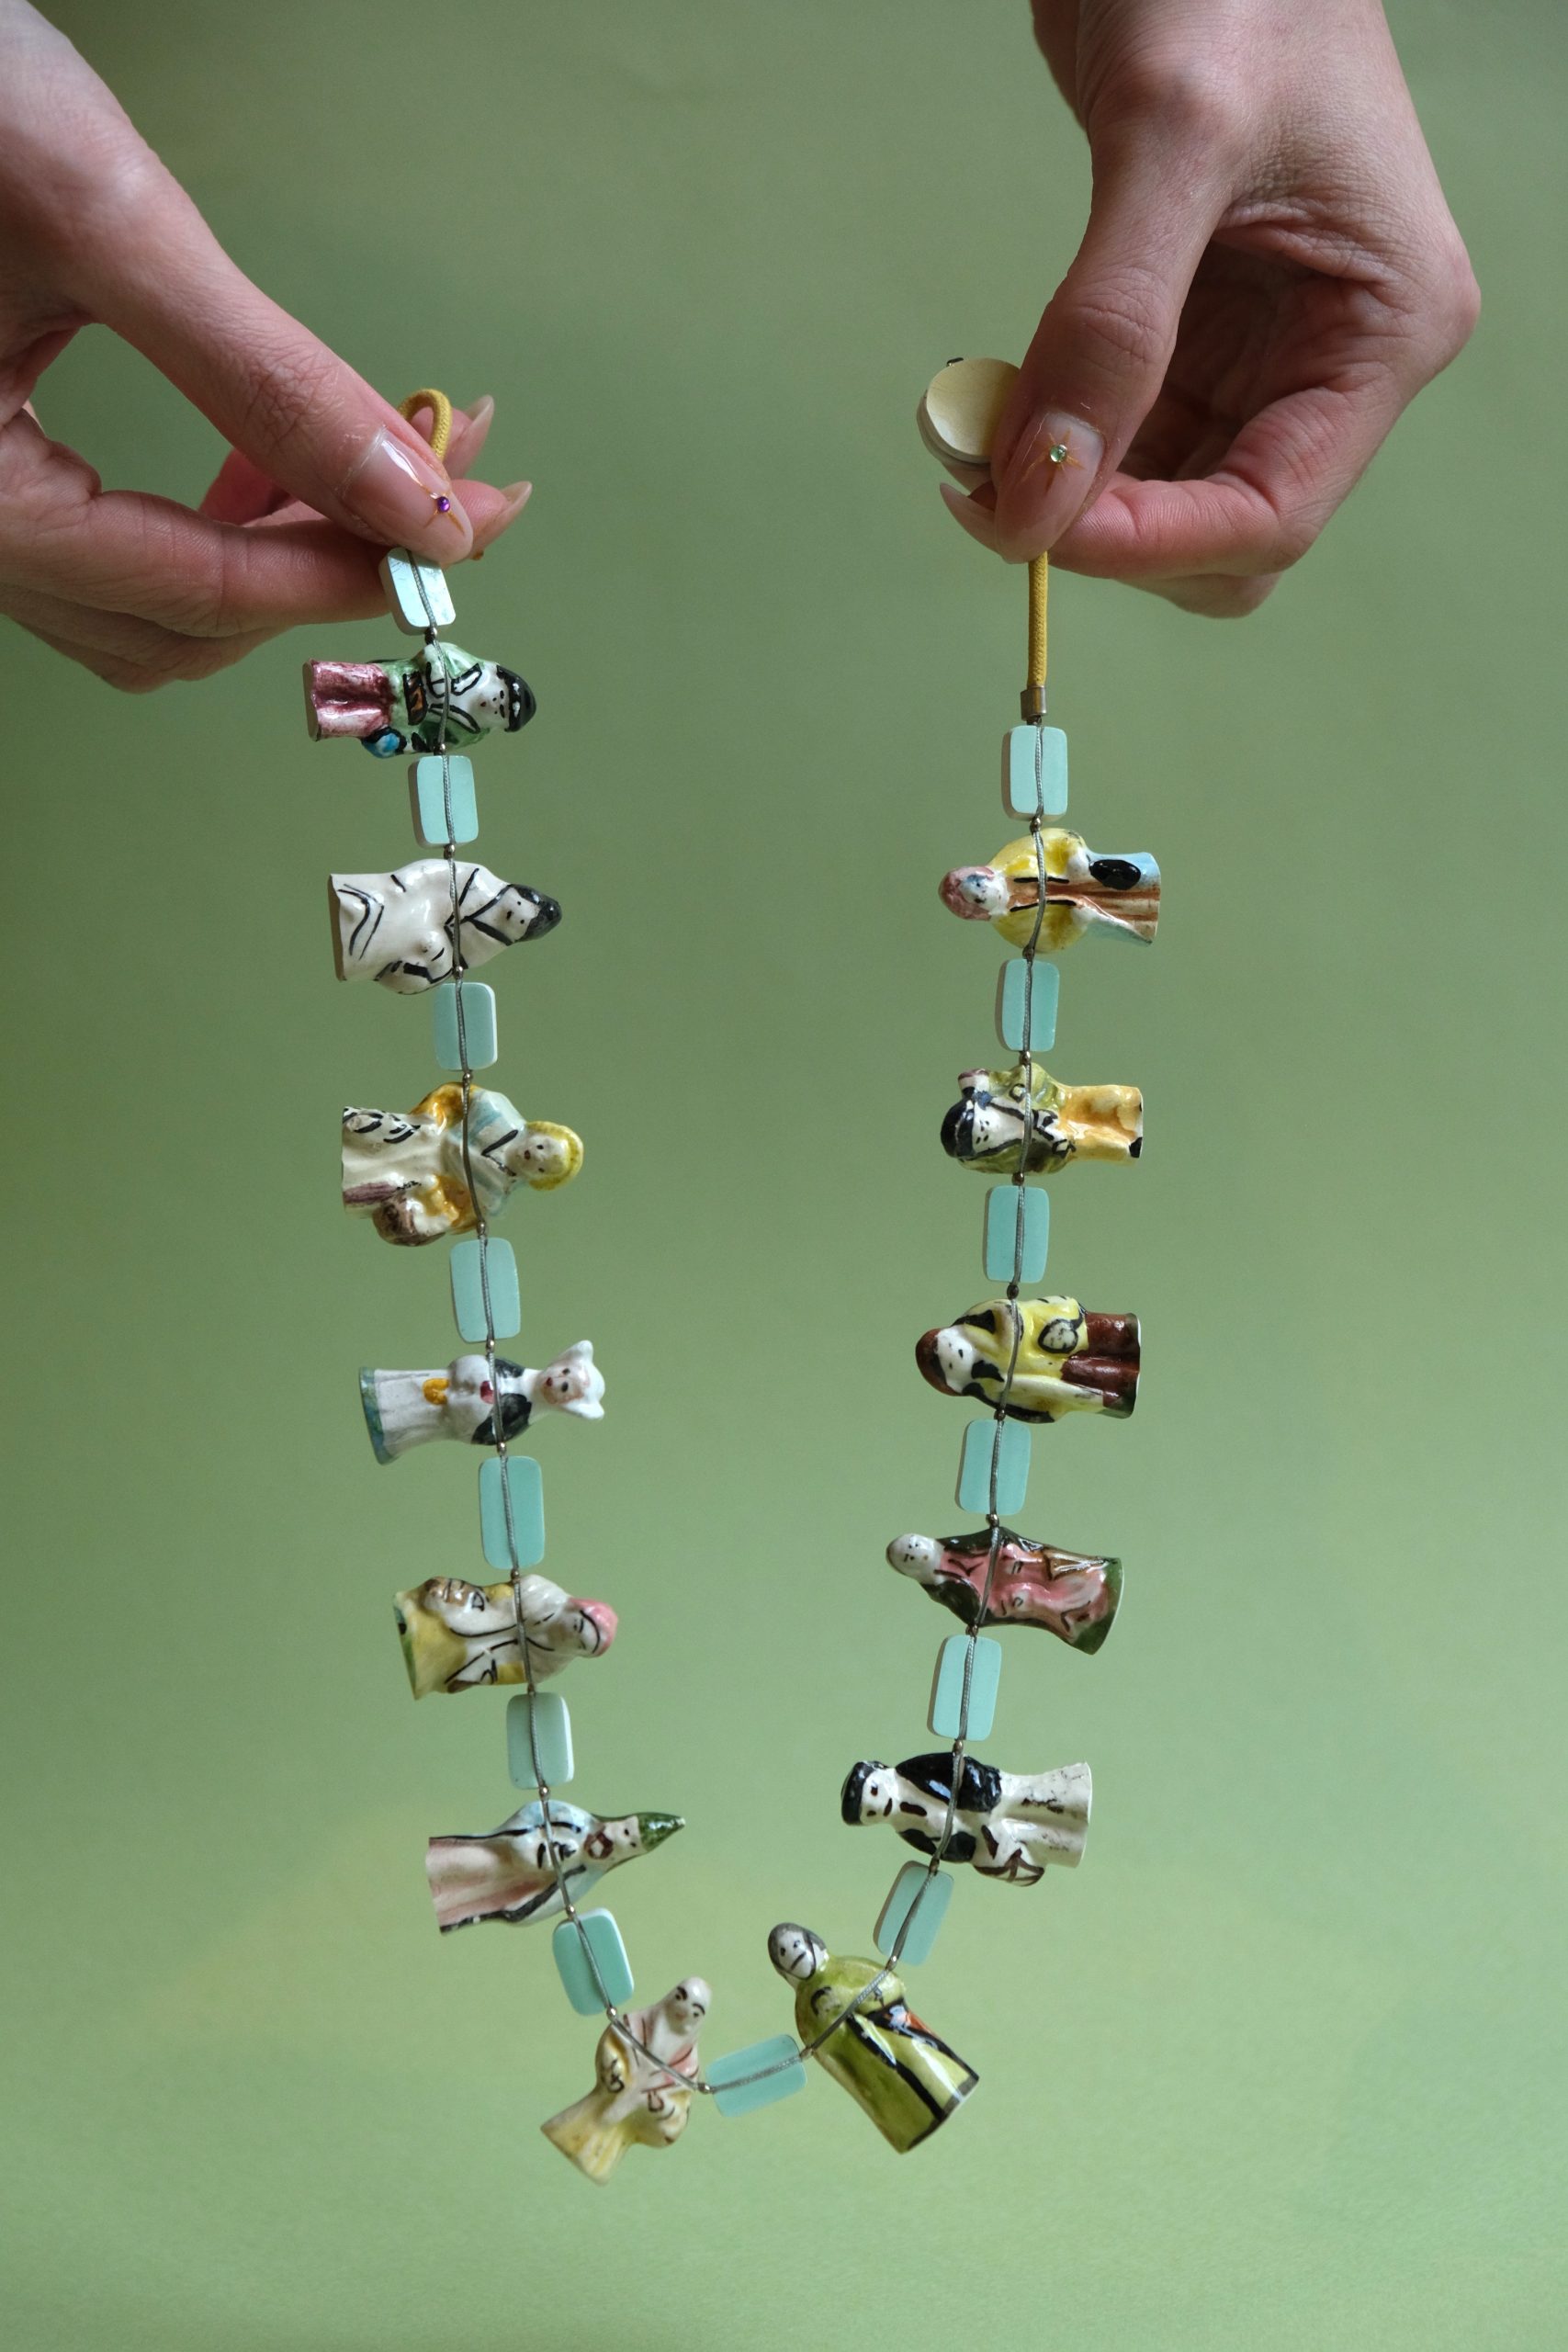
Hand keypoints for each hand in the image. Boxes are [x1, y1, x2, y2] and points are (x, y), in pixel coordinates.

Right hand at [0, 3, 527, 687]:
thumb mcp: (102, 219)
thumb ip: (261, 374)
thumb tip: (411, 498)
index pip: (200, 592)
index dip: (349, 572)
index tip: (466, 530)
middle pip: (190, 625)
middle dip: (333, 563)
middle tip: (456, 489)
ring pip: (165, 601)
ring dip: (289, 551)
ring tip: (393, 468)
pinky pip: (130, 548)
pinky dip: (226, 522)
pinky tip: (289, 466)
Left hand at [941, 0, 1479, 614]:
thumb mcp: (1171, 142)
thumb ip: (1109, 330)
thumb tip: (1038, 495)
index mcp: (1384, 330)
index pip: (1272, 513)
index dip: (1151, 543)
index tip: (1032, 528)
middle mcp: (1331, 360)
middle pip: (1221, 537)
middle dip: (1112, 532)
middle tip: (995, 490)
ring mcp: (1258, 352)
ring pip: (1161, 500)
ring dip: (1065, 493)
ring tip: (975, 436)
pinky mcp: (1188, 329)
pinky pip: (1120, 437)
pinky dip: (1052, 440)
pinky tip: (995, 408)